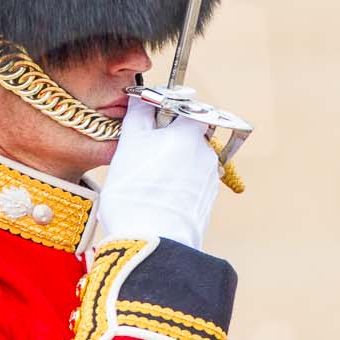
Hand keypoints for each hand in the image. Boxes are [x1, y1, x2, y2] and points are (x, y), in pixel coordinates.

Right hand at [94, 96, 222, 249]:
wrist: (153, 242)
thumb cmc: (136, 191)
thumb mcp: (130, 143)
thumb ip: (138, 114)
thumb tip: (142, 97)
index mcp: (191, 133)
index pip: (187, 109)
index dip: (166, 113)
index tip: (149, 123)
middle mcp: (207, 154)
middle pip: (188, 137)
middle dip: (167, 142)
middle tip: (142, 156)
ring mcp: (209, 181)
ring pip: (188, 163)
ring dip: (171, 167)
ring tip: (146, 184)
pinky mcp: (206, 205)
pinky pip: (190, 187)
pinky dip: (176, 188)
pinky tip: (156, 200)